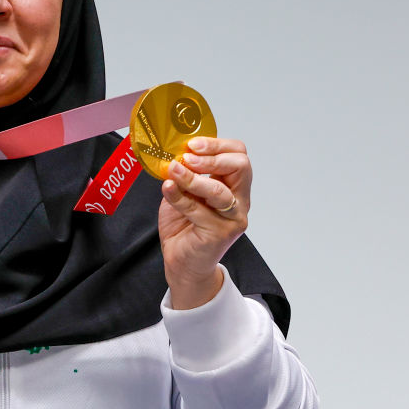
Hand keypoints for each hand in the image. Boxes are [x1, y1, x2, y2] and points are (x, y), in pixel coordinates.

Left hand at [157, 137, 250, 309]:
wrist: (182, 264)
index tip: (193, 144)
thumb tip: (172, 155)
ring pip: (219, 191)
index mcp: (233, 186)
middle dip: (212, 157)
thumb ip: (184, 176)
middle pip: (240, 167)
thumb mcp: (184, 194)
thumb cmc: (184, 228)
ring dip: (193, 178)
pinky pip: (198, 210)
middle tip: (187, 157)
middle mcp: (239, 201)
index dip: (218, 145)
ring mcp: (232, 219)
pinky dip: (179, 197)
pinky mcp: (219, 233)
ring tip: (173, 170)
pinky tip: (168, 189)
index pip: (238, 155)